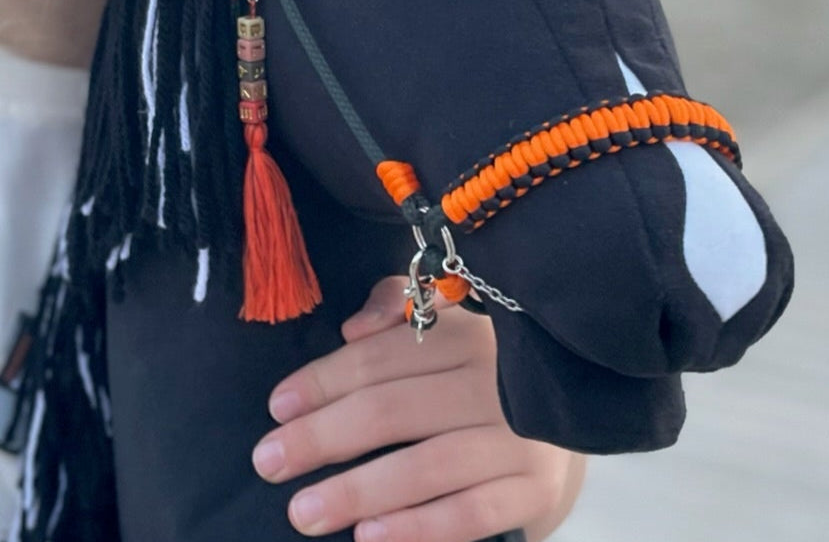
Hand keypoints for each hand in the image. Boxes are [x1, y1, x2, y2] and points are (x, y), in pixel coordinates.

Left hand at [252, 277, 585, 540]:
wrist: (559, 432)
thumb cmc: (476, 380)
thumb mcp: (442, 327)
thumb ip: (396, 309)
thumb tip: (355, 327)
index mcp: (468, 335)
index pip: (382, 357)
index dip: (323, 381)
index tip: (277, 407)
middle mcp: (498, 383)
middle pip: (394, 410)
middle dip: (323, 438)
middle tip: (270, 462)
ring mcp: (522, 439)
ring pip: (427, 466)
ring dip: (357, 491)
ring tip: (304, 511)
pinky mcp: (536, 489)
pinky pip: (470, 512)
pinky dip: (418, 527)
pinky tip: (370, 536)